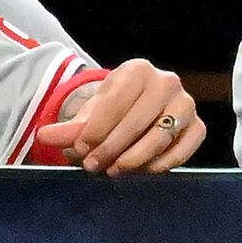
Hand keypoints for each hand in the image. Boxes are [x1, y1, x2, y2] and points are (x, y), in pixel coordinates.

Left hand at [40, 59, 201, 172]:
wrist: (140, 109)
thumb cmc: (114, 111)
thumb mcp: (91, 114)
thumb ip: (69, 128)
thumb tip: (43, 136)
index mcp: (138, 70)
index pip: (116, 102)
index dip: (96, 129)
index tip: (80, 149)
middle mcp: (167, 81)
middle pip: (137, 121)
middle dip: (112, 147)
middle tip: (93, 166)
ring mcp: (186, 104)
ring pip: (160, 136)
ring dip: (134, 158)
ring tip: (114, 170)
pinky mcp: (198, 127)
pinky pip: (182, 150)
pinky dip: (161, 164)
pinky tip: (141, 172)